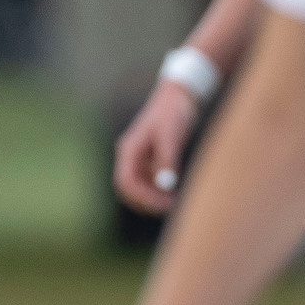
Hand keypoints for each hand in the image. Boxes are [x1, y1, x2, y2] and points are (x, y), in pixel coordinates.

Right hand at [113, 80, 200, 212]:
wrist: (179, 95)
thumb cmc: (173, 113)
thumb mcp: (171, 137)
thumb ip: (167, 161)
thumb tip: (165, 186)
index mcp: (129, 149)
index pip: (126, 181)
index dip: (141, 197)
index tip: (160, 204)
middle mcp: (130, 155)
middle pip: (128, 187)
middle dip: (144, 201)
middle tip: (167, 208)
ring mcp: (139, 157)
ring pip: (138, 185)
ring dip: (152, 197)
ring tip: (172, 202)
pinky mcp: (150, 157)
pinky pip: (148, 180)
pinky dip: (157, 189)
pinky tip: (172, 193)